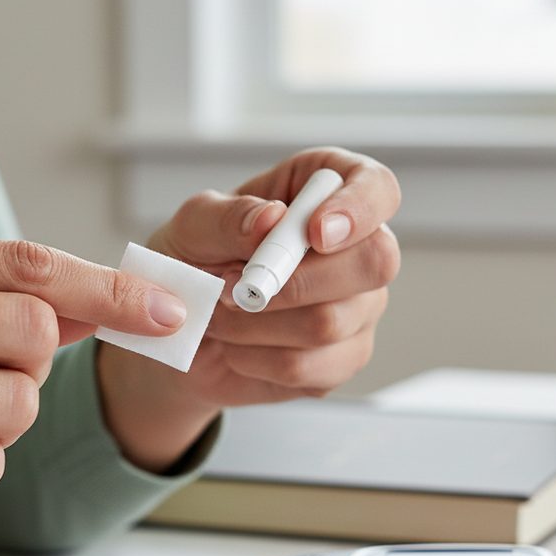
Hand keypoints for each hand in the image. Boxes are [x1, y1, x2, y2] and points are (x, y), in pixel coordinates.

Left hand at [97, 147, 400, 468]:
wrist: (178, 330)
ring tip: (222, 314)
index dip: (359, 208)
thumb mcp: (191, 227)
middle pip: (376, 261)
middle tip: (237, 285)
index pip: (378, 188)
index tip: (316, 233)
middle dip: (298, 281)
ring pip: (331, 322)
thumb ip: (226, 217)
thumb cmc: (193, 262)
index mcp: (324, 192)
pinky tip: (237, 346)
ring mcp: (358, 307)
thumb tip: (270, 220)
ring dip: (256, 323)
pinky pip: (309, 367)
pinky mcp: (341, 360)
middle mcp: (356, 248)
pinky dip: (256, 359)